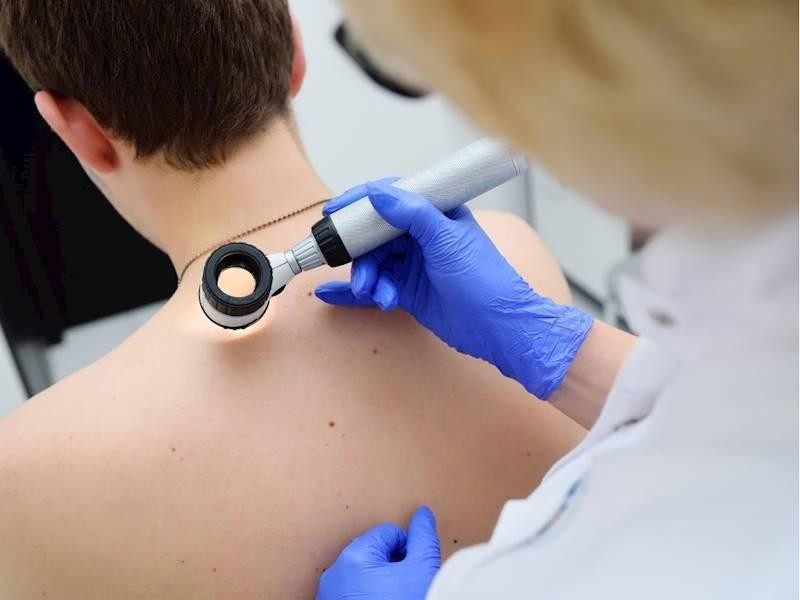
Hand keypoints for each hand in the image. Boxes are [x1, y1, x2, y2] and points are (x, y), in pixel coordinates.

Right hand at [315, 179, 592, 398]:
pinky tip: (330, 294)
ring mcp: (413, 265)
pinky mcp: (408, 291)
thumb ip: (412, 213)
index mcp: (434, 214)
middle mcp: (421, 237)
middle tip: (353, 265)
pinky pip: (375, 286)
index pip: (390, 199)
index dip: (360, 203)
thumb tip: (378, 192)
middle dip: (360, 251)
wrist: (500, 328)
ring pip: (374, 263)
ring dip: (367, 277)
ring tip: (374, 294)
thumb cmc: (485, 279)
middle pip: (374, 235)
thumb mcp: (447, 240)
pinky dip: (354, 291)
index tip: (334, 211)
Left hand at [316, 506, 440, 599]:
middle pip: (374, 556)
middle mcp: (335, 574)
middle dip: (392, 569)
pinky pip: (351, 596)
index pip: (389, 535)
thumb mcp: (423, 570)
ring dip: (380, 586)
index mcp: (354, 557)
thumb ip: (423, 538)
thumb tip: (423, 514)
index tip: (414, 574)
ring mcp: (329, 597)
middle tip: (405, 591)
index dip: (408, 552)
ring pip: (362, 578)